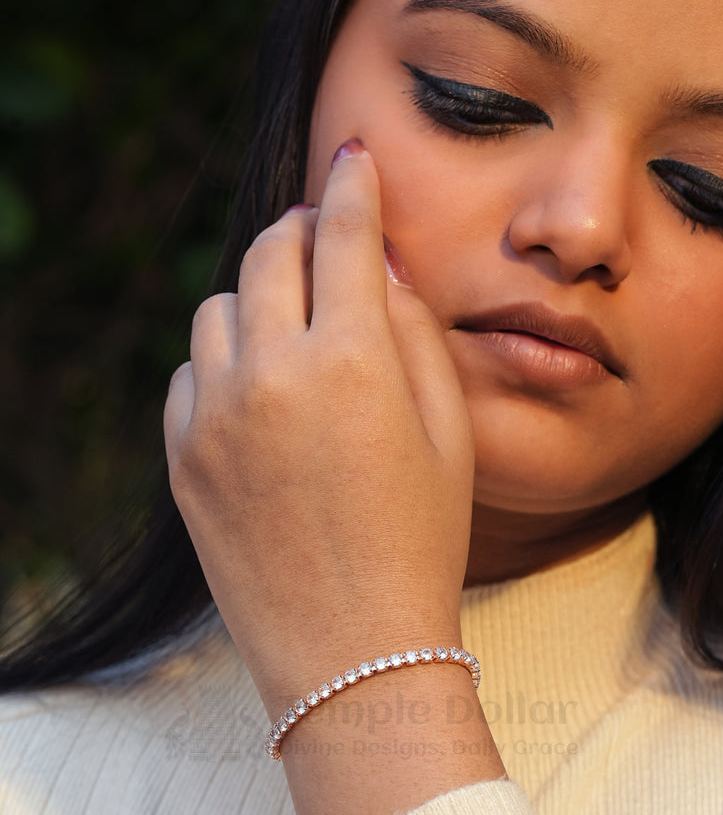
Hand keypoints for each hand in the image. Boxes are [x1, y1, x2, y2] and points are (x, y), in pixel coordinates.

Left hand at [163, 141, 475, 718]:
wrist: (353, 652)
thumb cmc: (422, 541)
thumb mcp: (448, 430)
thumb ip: (413, 331)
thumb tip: (378, 264)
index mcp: (349, 361)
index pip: (343, 235)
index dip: (353, 188)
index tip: (355, 162)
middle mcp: (269, 374)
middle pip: (269, 253)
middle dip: (302, 231)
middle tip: (325, 237)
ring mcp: (213, 416)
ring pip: (221, 307)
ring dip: (260, 297)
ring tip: (297, 329)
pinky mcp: (181, 456)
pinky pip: (192, 372)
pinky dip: (225, 361)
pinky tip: (262, 394)